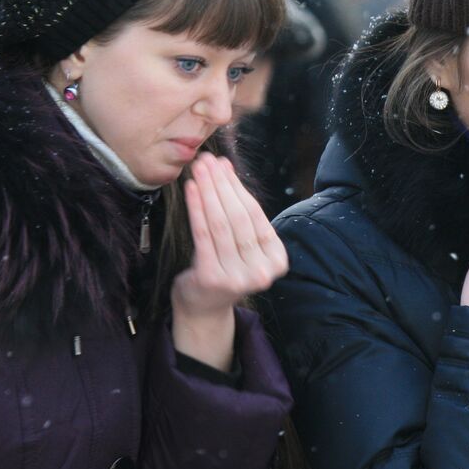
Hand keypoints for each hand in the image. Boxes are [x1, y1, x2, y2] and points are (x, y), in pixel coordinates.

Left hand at [171, 154, 287, 368]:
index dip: (237, 187)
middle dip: (221, 185)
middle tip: (206, 161)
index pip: (256, 216)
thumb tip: (225, 166)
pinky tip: (191, 190)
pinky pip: (204, 236)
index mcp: (277, 260)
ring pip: (221, 225)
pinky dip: (196, 209)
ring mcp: (238, 277)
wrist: (204, 307)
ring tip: (197, 170)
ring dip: (208, 192)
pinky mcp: (213, 278)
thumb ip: (238, 209)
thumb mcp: (240, 242)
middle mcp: (262, 271)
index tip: (222, 164)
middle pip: (239, 218)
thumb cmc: (223, 267)